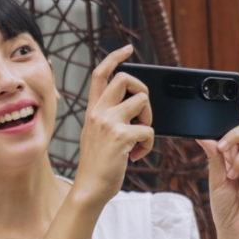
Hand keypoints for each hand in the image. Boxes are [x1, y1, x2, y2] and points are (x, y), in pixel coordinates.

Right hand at [72, 44, 153, 206]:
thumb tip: (135, 106)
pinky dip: (149, 144)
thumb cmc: (98, 166)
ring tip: (141, 138)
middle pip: (126, 78)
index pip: (100, 73)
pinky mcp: (121, 136)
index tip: (128, 49)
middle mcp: (98, 112)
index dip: (115, 57)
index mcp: (92, 111)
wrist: (89, 190)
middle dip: (143, 90)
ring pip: (142, 101)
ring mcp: (108, 123)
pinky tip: (137, 156)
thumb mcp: (97, 135)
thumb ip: (109, 117)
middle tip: (143, 113)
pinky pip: (148, 129)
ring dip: (149, 119)